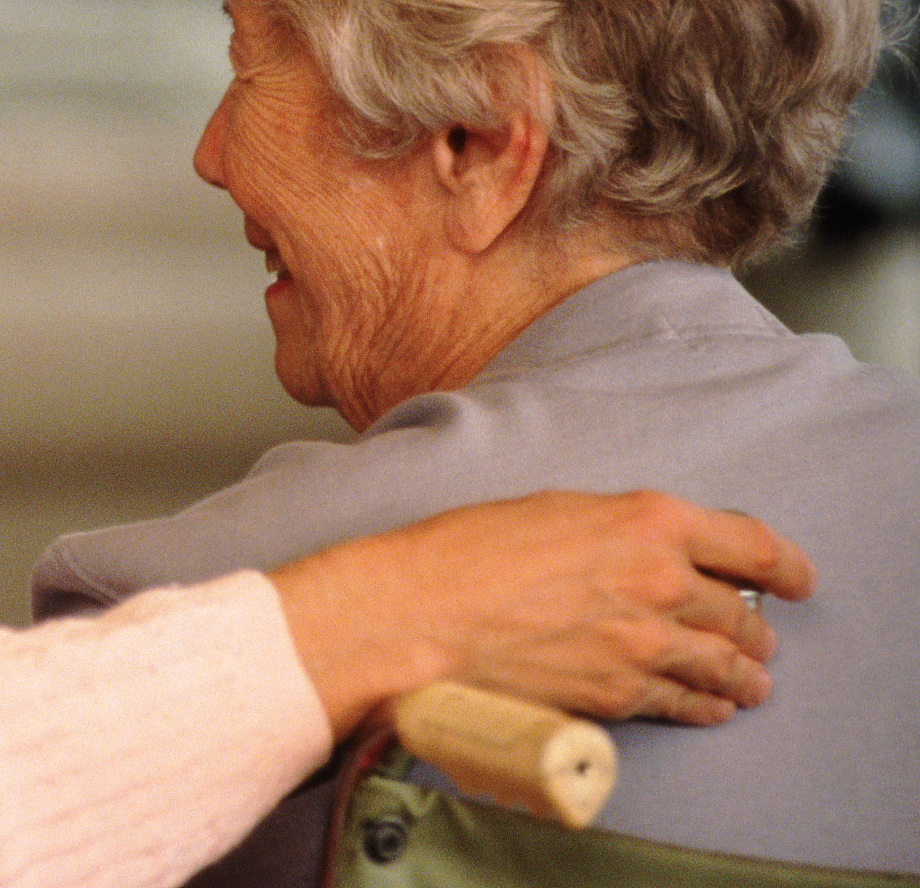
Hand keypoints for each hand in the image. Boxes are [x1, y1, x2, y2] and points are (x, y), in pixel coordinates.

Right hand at [266, 490, 814, 739]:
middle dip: (754, 626)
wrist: (418, 615)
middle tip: (759, 634)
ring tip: (751, 680)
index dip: (786, 564)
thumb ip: (616, 529)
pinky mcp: (617, 695)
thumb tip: (646, 551)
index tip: (798, 577)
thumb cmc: (463, 553)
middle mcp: (659, 581)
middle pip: (740, 611)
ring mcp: (642, 644)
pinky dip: (704, 706)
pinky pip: (682, 703)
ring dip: (742, 673)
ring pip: (720, 663)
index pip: (750, 544)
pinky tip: (711, 707)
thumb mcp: (552, 510)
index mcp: (647, 521)